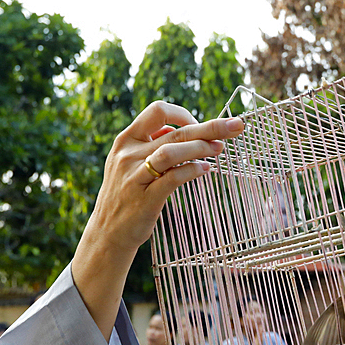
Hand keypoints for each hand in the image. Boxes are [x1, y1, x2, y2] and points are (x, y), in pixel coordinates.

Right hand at [72, 102, 244, 338]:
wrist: (107, 233)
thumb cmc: (128, 194)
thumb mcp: (132, 162)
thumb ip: (153, 144)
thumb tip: (185, 128)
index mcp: (126, 140)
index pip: (157, 111)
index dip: (183, 114)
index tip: (200, 125)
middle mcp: (128, 154)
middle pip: (175, 132)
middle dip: (210, 127)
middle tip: (236, 125)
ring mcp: (134, 176)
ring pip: (172, 151)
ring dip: (201, 147)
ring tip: (221, 148)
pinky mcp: (144, 199)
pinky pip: (172, 178)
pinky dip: (193, 171)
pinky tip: (207, 169)